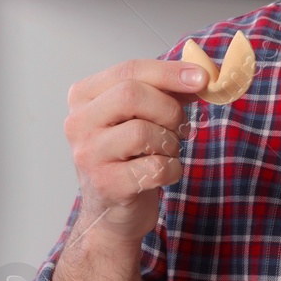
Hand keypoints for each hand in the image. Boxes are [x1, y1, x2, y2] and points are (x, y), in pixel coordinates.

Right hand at [63, 57, 208, 246]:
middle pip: (131, 95)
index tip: (201, 78)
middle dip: (169, 109)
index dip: (169, 72)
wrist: (112, 210)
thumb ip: (163, 91)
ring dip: (170, 142)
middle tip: (181, 126)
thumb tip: (198, 77)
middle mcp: (78, 123)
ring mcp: (89, 155)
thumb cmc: (128, 157)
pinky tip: (165, 171)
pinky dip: (172, 168)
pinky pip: (155, 167)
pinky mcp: (107, 184)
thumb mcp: (139, 116)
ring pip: (143, 132)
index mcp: (84, 97)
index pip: (128, 70)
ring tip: (167, 151)